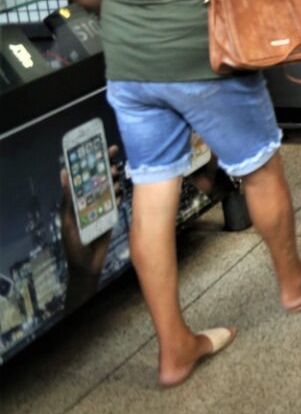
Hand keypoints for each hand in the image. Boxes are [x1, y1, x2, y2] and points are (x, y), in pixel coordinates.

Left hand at [59, 145, 119, 278]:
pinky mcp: (110, 216)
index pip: (83, 177)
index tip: (98, 148)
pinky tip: (123, 190)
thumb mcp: (68, 220)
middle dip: (105, 166)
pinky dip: (119, 194)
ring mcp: (100, 208)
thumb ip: (68, 199)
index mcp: (75, 201)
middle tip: (115, 153)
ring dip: (113, 179)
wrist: (87, 265)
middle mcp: (88, 202)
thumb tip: (64, 174)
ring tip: (118, 173)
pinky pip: (116, 201)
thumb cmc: (74, 244)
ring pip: (108, 188)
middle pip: (98, 179)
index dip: (90, 162)